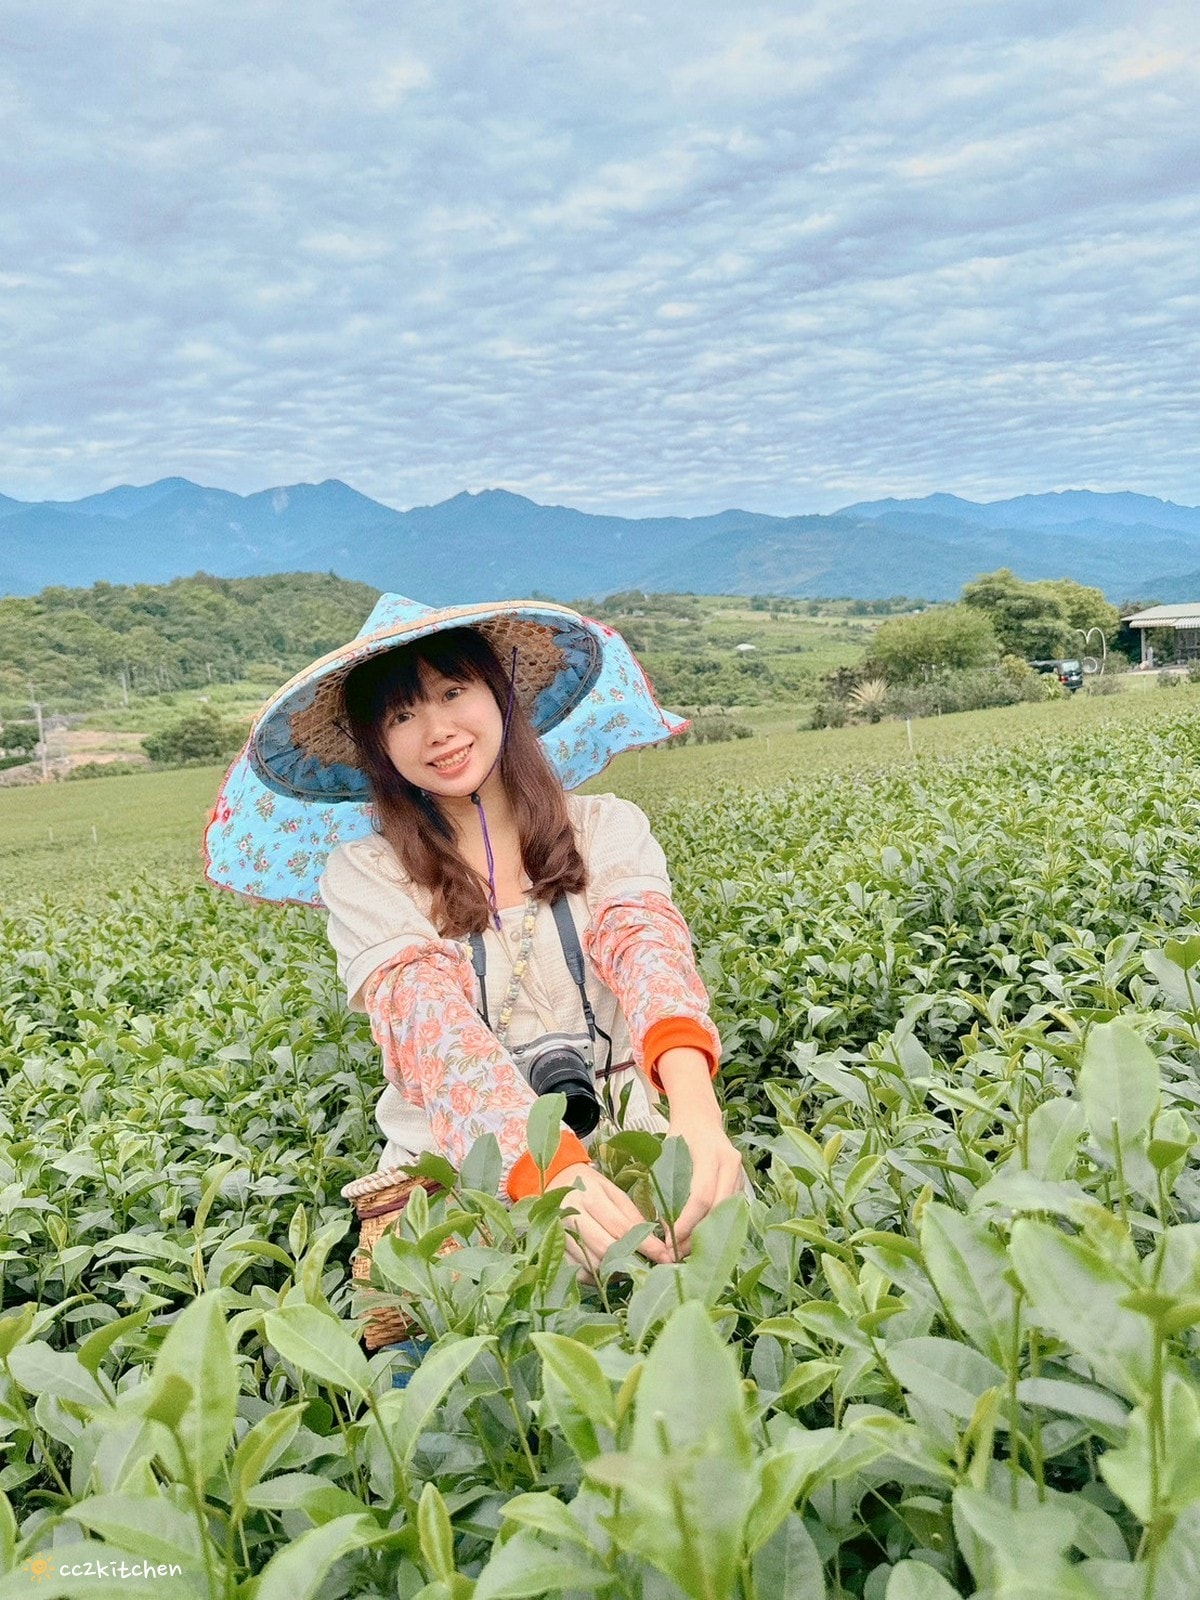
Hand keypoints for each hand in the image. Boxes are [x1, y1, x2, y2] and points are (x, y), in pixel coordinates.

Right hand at [547, 1163, 672, 1277]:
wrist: (555, 1182)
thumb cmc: (590, 1187)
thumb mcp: (612, 1192)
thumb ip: (631, 1215)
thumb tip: (655, 1243)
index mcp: (591, 1198)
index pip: (623, 1228)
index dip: (646, 1245)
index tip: (664, 1257)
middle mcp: (573, 1216)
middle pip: (605, 1249)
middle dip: (629, 1261)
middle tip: (646, 1267)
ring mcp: (559, 1234)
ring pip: (591, 1264)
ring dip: (612, 1271)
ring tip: (625, 1266)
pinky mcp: (554, 1249)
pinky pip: (577, 1271)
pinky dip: (594, 1275)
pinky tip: (603, 1268)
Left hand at [663, 1104, 744, 1258]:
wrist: (701, 1117)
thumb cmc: (679, 1135)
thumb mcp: (665, 1154)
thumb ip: (665, 1187)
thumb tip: (664, 1226)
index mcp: (711, 1154)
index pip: (700, 1197)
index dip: (686, 1222)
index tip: (669, 1239)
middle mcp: (731, 1163)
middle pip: (718, 1209)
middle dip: (697, 1235)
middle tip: (677, 1253)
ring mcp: (741, 1172)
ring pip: (727, 1212)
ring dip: (707, 1233)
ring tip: (685, 1249)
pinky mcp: (743, 1181)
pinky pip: (731, 1209)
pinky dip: (716, 1225)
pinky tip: (699, 1236)